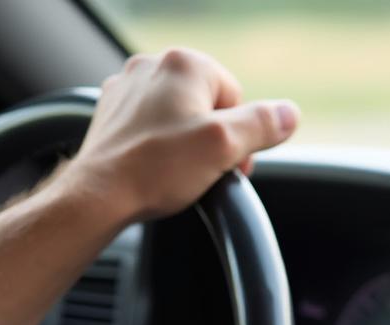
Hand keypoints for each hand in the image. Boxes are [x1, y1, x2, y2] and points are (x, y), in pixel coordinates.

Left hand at [60, 48, 299, 223]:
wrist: (99, 195)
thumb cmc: (156, 170)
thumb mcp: (224, 147)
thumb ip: (263, 126)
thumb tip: (290, 114)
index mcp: (185, 63)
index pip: (236, 97)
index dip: (239, 136)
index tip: (230, 165)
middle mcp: (153, 66)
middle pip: (207, 105)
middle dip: (212, 139)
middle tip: (204, 172)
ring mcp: (128, 88)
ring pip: (178, 116)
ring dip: (185, 144)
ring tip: (176, 172)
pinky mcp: (112, 113)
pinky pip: (150, 127)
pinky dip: (158, 147)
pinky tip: (154, 168)